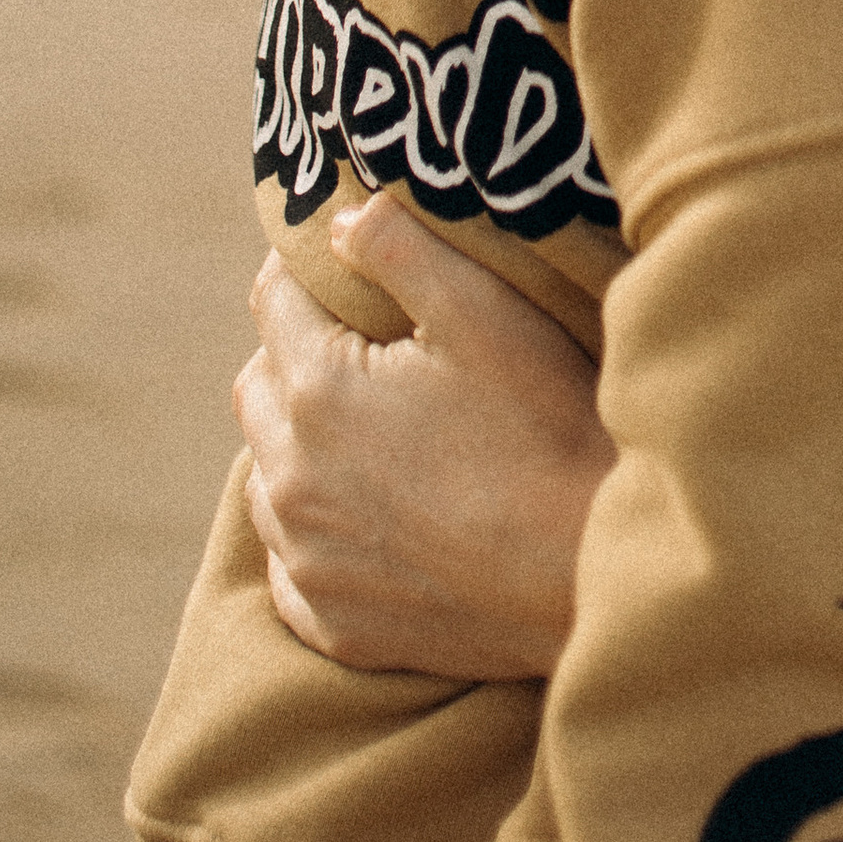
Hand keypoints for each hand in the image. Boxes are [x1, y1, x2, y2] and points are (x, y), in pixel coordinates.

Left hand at [235, 195, 611, 679]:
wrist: (588, 573)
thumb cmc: (546, 428)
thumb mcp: (484, 312)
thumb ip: (400, 248)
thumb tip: (338, 218)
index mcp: (317, 392)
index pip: (273, 300)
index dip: (306, 265)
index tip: (345, 257)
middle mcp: (289, 480)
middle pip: (254, 386)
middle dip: (294, 351)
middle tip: (365, 341)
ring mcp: (307, 560)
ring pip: (265, 476)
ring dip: (297, 442)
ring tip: (372, 427)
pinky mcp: (333, 623)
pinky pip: (291, 564)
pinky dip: (315, 529)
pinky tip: (371, 513)